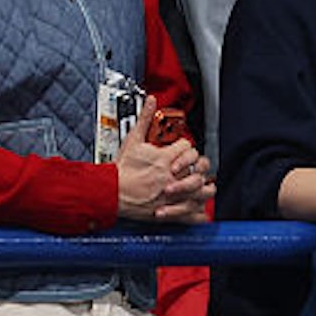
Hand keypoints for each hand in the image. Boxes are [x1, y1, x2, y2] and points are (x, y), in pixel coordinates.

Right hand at [115, 96, 213, 223]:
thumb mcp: (132, 141)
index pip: (189, 147)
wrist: (110, 193)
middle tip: (193, 168)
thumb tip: (150, 100)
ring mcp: (176, 194)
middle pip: (202, 167)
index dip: (186, 148)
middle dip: (199, 166)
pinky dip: (201, 212)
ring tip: (199, 185)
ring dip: (205, 187)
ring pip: (205, 189)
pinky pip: (197, 214)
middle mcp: (175, 176)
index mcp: (166, 159)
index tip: (180, 152)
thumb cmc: (120, 171)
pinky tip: (198, 206)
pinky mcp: (174, 211)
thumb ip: (144, 119)